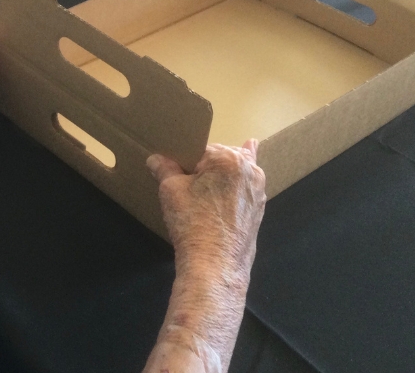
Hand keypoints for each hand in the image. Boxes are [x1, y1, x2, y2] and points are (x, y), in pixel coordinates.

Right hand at [142, 142, 265, 372]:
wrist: (214, 265)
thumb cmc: (192, 222)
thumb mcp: (170, 190)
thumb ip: (164, 168)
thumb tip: (156, 159)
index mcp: (228, 158)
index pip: (202, 149)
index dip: (188, 161)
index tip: (177, 174)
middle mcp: (250, 170)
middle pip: (224, 158)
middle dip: (208, 167)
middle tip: (190, 185)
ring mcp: (258, 192)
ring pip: (237, 175)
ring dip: (223, 178)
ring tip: (206, 189)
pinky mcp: (259, 211)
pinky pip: (243, 193)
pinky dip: (234, 192)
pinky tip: (226, 195)